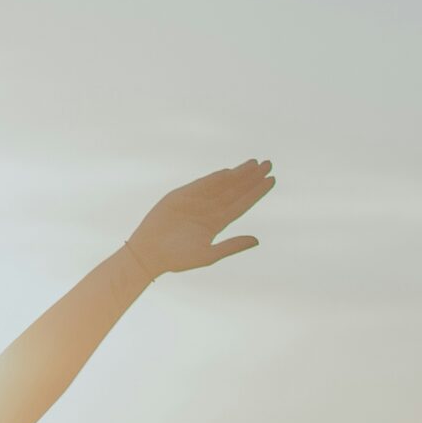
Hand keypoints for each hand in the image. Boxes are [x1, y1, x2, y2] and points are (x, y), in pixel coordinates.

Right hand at [125, 157, 273, 277]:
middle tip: (268, 164)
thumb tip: (257, 240)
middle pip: (235, 191)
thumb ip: (232, 246)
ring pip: (222, 184)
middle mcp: (208, 210)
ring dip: (238, 174)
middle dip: (251, 178)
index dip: (256, 193)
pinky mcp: (181, 195)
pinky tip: (230, 172)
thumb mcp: (209, 255)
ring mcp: (196, 201)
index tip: (272, 180)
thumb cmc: (177, 259)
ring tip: (254, 163)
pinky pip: (202, 184)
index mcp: (216, 224)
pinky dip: (215, 178)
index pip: (241, 204)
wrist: (149, 254)